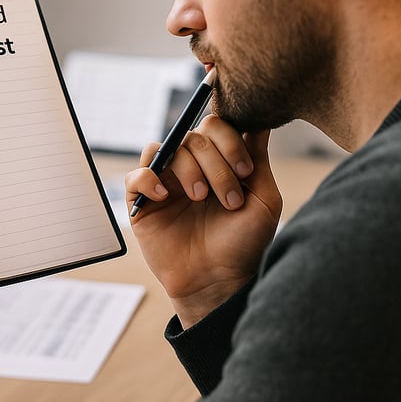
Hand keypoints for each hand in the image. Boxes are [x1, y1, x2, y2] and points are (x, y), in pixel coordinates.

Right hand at [125, 116, 281, 327]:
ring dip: (188, 169)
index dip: (229, 139)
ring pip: (168, 149)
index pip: (216, 126)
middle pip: (194, 137)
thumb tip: (259, 120)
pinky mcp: (144, 203)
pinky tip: (165, 197)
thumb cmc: (244, 243)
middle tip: (227, 198)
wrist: (220, 281)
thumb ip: (259, 159)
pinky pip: (137, 175)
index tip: (246, 169)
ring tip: (199, 198)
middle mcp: (192, 167)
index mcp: (219, 162)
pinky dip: (149, 179)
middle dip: (215, 164)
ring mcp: (167, 183)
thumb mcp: (264, 199)